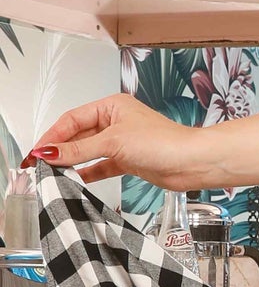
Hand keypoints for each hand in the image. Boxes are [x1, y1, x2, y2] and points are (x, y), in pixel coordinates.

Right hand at [24, 94, 210, 190]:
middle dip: (60, 149)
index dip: (53, 135)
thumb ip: (80, 150)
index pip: (73, 119)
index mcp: (112, 106)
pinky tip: (74, 179)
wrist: (191, 162)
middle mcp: (116, 122)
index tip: (38, 150)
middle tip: (40, 163)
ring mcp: (122, 142)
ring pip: (89, 151)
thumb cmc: (163, 142)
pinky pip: (101, 166)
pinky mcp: (128, 160)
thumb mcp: (113, 142)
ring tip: (52, 172)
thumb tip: (51, 152)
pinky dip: (88, 172)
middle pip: (79, 135)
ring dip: (72, 162)